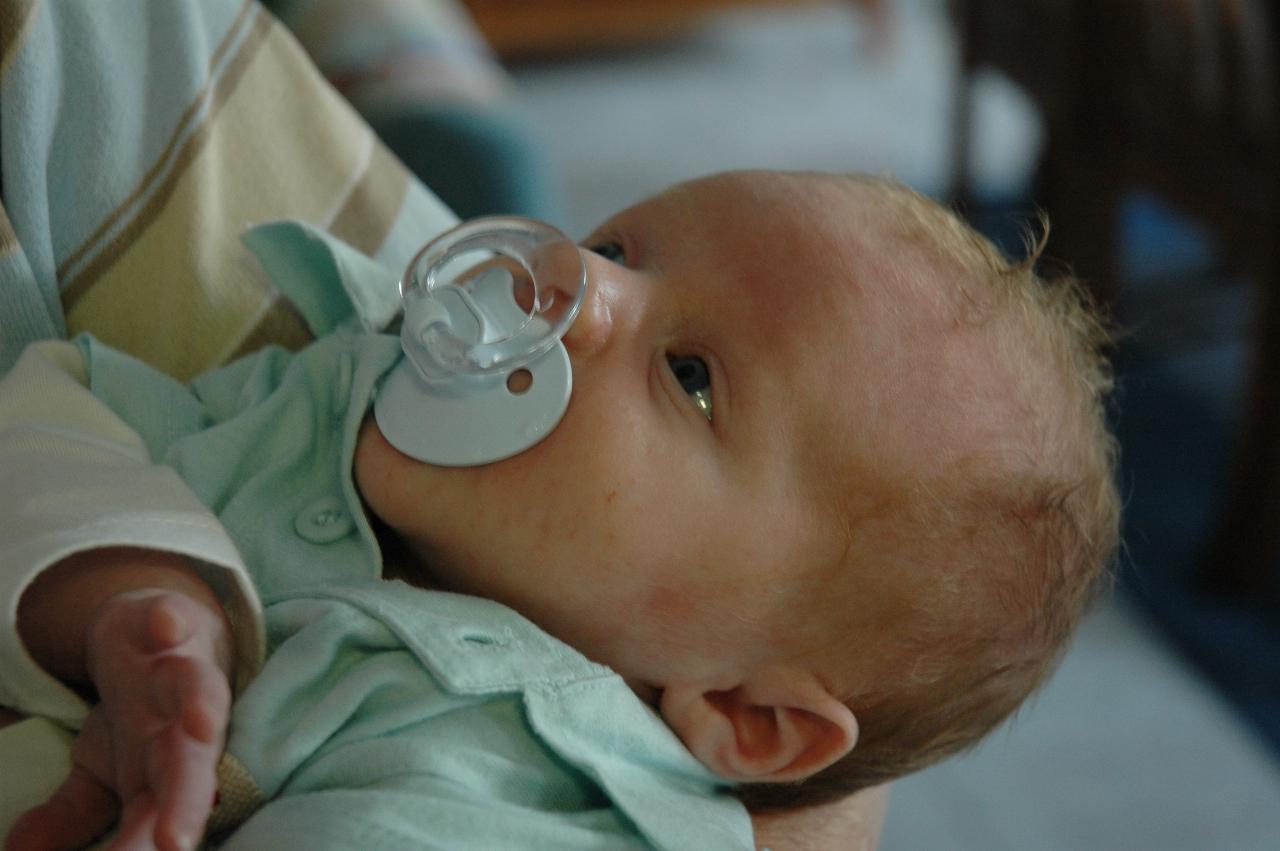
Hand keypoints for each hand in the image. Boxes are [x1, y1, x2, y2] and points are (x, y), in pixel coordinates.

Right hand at [6, 590, 231, 850]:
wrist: (170, 635)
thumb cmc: (145, 716)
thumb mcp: (103, 770)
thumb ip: (73, 816)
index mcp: (167, 770)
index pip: (160, 817)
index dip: (147, 846)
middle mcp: (185, 724)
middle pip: (190, 765)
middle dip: (185, 802)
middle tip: (174, 842)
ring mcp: (183, 668)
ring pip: (198, 689)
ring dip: (201, 706)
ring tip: (202, 725)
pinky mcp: (172, 620)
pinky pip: (172, 618)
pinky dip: (169, 621)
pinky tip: (165, 626)